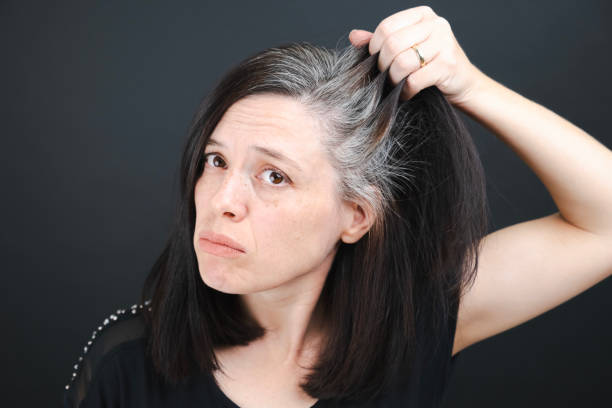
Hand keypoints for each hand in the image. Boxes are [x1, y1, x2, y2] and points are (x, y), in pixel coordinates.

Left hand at [348, 5, 484, 104]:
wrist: (464, 84)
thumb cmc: (430, 66)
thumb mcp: (406, 49)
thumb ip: (381, 42)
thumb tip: (354, 36)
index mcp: (422, 15)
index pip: (386, 27)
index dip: (375, 48)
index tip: (378, 63)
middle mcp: (436, 24)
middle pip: (392, 44)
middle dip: (384, 66)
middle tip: (385, 78)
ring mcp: (444, 43)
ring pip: (402, 62)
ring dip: (394, 79)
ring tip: (396, 85)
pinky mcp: (448, 64)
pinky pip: (415, 79)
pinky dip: (406, 91)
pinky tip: (407, 93)